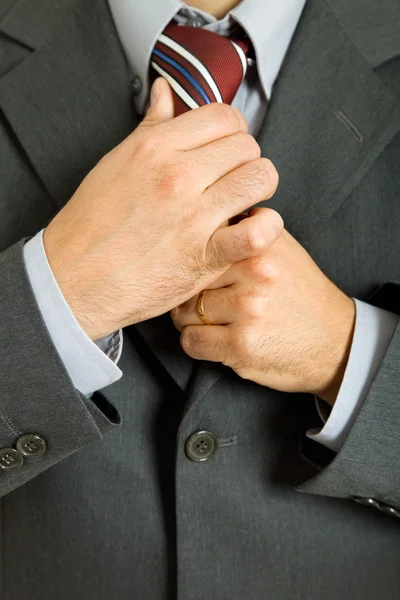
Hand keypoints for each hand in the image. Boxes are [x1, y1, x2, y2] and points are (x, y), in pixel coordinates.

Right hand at [43, 78, 281, 339]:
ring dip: (259, 190)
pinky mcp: (204, 256)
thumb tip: (165, 91)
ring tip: (244, 202)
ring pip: (260, 179)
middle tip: (232, 179)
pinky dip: (266, 228)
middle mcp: (177, 176)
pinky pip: (257, 232)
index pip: (225, 116)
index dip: (233, 131)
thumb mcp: (115, 162)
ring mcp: (193, 217)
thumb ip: (150, 125)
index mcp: (156, 147)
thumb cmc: (92, 224)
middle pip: (247, 146)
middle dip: (246, 160)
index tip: (226, 148)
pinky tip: (251, 229)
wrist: (75, 278)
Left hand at [171, 224, 355, 405]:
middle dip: (190, 294)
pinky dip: (197, 344)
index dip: (194, 263)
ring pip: (184, 312)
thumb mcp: (282, 249)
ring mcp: (248, 309)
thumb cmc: (301, 295)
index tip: (199, 274)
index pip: (199, 245)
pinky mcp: (242, 345)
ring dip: (190, 321)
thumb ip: (246, 229)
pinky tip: (216, 341)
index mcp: (260, 244)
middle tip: (204, 303)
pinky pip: (192, 341)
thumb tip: (207, 216)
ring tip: (213, 322)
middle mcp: (255, 272)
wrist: (335, 341)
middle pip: (189, 279)